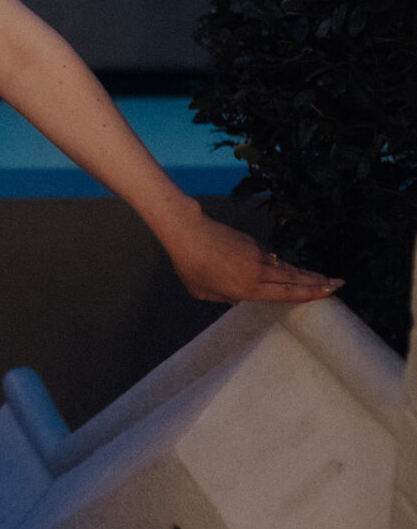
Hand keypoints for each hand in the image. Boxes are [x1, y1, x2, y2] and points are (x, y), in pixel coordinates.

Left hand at [165, 206, 340, 305]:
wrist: (188, 231)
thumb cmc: (191, 266)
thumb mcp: (205, 293)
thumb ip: (226, 297)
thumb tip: (240, 297)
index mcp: (248, 288)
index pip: (285, 293)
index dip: (309, 293)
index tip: (328, 292)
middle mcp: (259, 272)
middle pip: (294, 279)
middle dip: (318, 282)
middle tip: (339, 284)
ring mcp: (257, 255)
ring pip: (286, 268)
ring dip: (305, 273)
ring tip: (324, 278)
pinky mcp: (253, 243)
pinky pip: (272, 259)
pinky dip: (284, 266)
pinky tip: (291, 270)